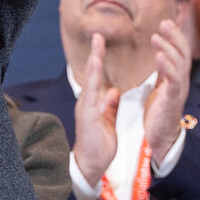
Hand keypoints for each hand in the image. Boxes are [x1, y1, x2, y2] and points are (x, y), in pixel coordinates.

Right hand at [72, 35, 119, 184]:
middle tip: (98, 35)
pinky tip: (97, 69)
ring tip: (97, 45)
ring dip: (94, 62)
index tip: (102, 43)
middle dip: (95, 54)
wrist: (90, 165)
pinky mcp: (88, 116)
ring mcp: (86, 109)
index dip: (100, 60)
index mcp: (93, 103)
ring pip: (90, 81)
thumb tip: (113, 91)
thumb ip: (109, 106)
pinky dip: (94, 81)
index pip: (97, 77)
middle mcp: (87, 103)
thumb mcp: (107, 122)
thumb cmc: (98, 145)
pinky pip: (92, 96)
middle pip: (91, 74)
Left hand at [144, 21, 190, 157]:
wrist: (160, 138)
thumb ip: (162, 72)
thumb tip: (161, 54)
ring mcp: (178, 90)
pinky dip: (167, 66)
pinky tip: (159, 56)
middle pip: (183, 54)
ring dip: (168, 48)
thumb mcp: (160, 87)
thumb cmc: (158, 114)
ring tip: (157, 36)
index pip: (180, 52)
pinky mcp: (172, 100)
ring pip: (179, 64)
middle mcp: (181, 81)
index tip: (166, 22)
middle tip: (165, 22)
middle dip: (175, 36)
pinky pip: (172, 80)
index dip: (175, 36)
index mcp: (177, 78)